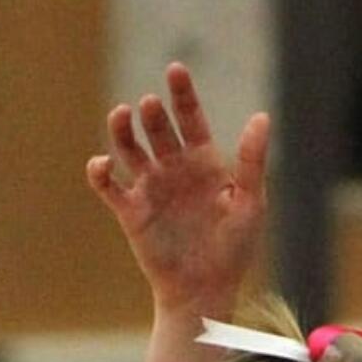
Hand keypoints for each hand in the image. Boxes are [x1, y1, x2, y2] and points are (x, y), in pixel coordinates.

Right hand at [87, 62, 268, 316]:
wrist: (205, 292)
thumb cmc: (233, 251)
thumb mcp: (250, 204)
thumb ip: (252, 161)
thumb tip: (261, 117)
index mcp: (204, 162)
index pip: (190, 118)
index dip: (182, 93)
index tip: (175, 70)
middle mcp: (174, 168)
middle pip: (157, 128)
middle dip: (153, 114)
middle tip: (151, 107)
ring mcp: (151, 187)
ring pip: (128, 147)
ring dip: (122, 129)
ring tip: (122, 115)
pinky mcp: (130, 211)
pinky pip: (107, 185)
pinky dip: (99, 171)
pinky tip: (103, 164)